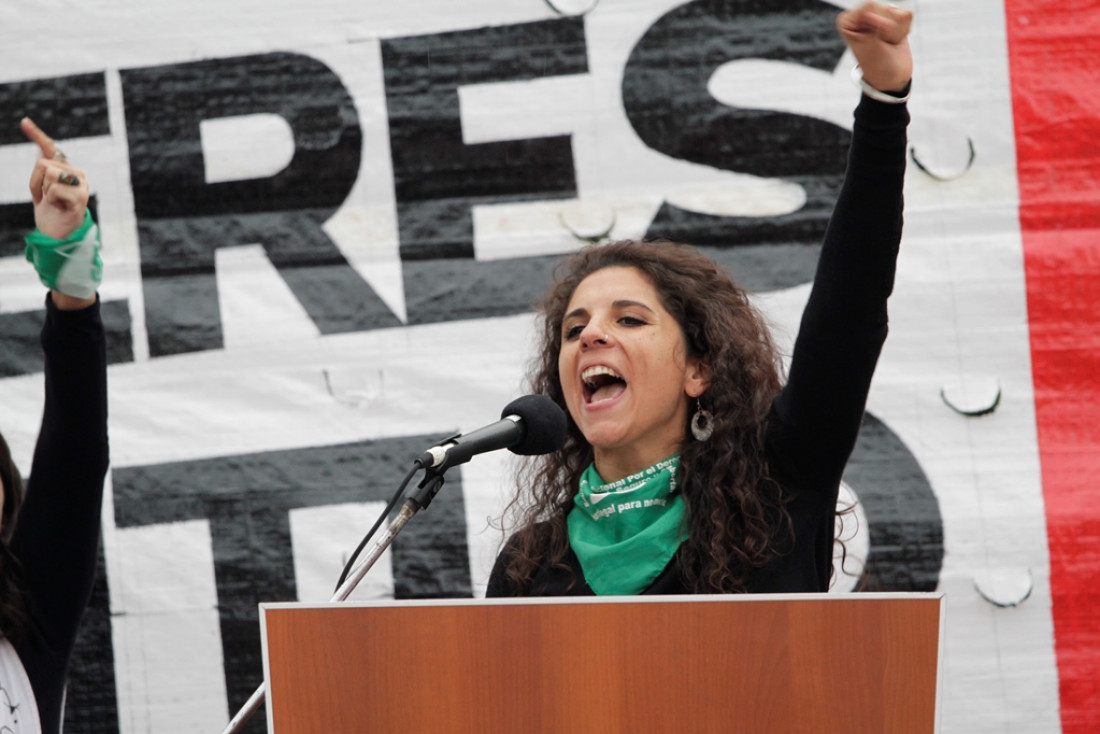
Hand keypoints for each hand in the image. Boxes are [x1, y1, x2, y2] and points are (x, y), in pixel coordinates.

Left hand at [22, 117, 89, 240]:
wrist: (58, 233)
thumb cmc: (51, 209)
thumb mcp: (42, 186)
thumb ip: (43, 168)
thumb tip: (40, 148)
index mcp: (67, 169)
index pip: (50, 148)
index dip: (37, 135)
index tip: (24, 121)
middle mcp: (77, 174)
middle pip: (43, 163)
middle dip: (36, 182)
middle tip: (44, 197)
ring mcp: (81, 186)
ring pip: (49, 174)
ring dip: (43, 191)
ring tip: (52, 202)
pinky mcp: (80, 199)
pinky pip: (55, 190)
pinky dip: (51, 200)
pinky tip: (58, 207)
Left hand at [837, 2, 912, 92]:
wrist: (892, 77)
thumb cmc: (876, 65)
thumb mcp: (870, 47)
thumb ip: (871, 26)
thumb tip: (872, 4)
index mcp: (848, 21)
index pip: (869, 6)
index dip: (877, 23)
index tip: (873, 41)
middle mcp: (861, 16)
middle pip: (884, 8)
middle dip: (888, 28)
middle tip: (881, 44)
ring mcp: (878, 15)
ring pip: (897, 12)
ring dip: (896, 32)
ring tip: (887, 44)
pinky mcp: (894, 18)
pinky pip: (907, 14)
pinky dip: (905, 30)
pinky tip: (895, 40)